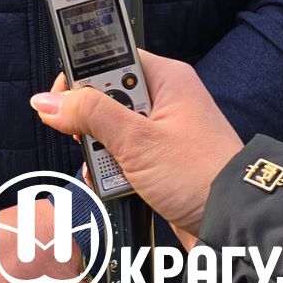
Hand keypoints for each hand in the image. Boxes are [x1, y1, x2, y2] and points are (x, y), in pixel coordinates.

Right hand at [31, 50, 243, 249]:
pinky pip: (122, 155)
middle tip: (93, 140)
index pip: (110, 56)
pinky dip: (113, 170)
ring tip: (112, 170)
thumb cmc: (199, 175)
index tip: (61, 96)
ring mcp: (161, 131)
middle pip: (106, 96)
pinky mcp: (159, 159)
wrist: (235, 226)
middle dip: (92, 123)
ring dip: (102, 152)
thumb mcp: (137, 141)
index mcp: (165, 78)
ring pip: (111, 129)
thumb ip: (90, 114)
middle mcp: (164, 98)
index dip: (82, 74)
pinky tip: (114, 184)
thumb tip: (47, 101)